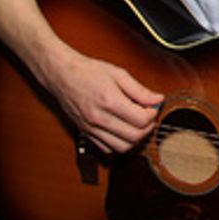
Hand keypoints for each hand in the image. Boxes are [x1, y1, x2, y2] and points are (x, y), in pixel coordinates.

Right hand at [41, 49, 162, 152]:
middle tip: (148, 116)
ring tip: (137, 124)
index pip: (141, 120)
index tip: (153, 106)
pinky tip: (122, 130)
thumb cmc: (87, 71)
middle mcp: (98, 118)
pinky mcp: (85, 132)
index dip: (153, 114)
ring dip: (135, 139)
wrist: (61, 75)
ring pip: (121, 147)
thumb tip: (157, 100)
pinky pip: (107, 148)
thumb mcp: (118, 74)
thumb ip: (140, 90)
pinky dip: (119, 143)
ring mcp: (90, 127)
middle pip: (134, 136)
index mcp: (109, 101)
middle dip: (148, 127)